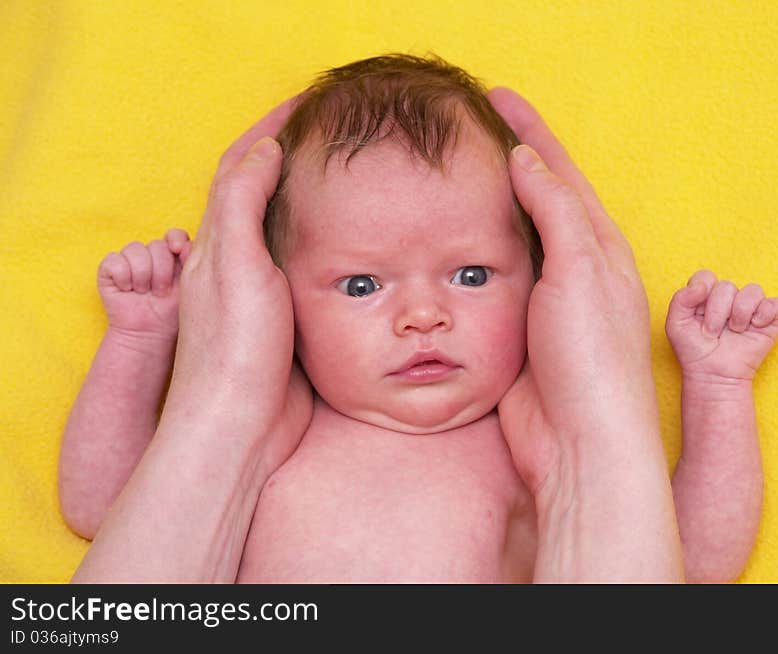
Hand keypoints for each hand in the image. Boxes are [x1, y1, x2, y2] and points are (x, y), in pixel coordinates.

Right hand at [98, 229, 190, 342]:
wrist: (149, 334)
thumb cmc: (171, 313)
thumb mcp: (188, 288)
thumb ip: (190, 263)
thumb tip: (185, 244)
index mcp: (172, 257)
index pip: (175, 235)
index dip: (175, 239)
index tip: (177, 251)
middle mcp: (151, 255)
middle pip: (157, 245)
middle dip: (161, 271)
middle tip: (161, 293)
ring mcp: (129, 260)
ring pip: (135, 249)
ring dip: (142, 275)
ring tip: (144, 293)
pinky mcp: (109, 269)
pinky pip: (114, 260)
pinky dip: (123, 277)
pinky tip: (127, 290)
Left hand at [162, 99, 311, 475]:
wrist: (239, 426)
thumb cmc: (235, 349)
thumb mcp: (235, 264)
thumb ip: (242, 201)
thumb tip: (266, 148)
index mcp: (218, 242)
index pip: (242, 166)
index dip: (273, 127)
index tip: (310, 102)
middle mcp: (233, 262)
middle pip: (259, 192)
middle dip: (291, 155)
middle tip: (334, 134)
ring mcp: (258, 292)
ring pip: (284, 229)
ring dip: (308, 196)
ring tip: (347, 177)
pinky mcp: (282, 320)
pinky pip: (303, 266)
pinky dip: (324, 241)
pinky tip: (351, 245)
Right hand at [490, 88, 681, 580]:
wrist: (580, 443)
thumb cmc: (593, 358)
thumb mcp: (581, 270)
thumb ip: (556, 211)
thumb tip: (526, 160)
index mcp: (599, 245)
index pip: (560, 171)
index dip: (529, 130)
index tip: (495, 96)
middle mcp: (574, 268)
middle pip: (535, 198)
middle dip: (505, 160)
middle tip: (466, 128)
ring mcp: (544, 300)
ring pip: (509, 237)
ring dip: (484, 204)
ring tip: (451, 173)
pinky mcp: (516, 329)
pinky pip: (489, 277)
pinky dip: (470, 251)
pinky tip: (446, 240)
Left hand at [666, 270, 777, 381]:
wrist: (712, 375)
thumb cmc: (693, 350)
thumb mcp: (676, 324)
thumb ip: (680, 299)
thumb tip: (702, 286)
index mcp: (706, 295)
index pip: (706, 277)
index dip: (701, 294)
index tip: (697, 315)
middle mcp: (729, 298)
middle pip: (727, 287)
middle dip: (717, 313)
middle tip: (712, 333)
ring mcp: (751, 307)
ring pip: (753, 290)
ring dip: (740, 314)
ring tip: (734, 331)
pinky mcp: (771, 319)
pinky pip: (777, 304)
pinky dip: (765, 314)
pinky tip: (755, 327)